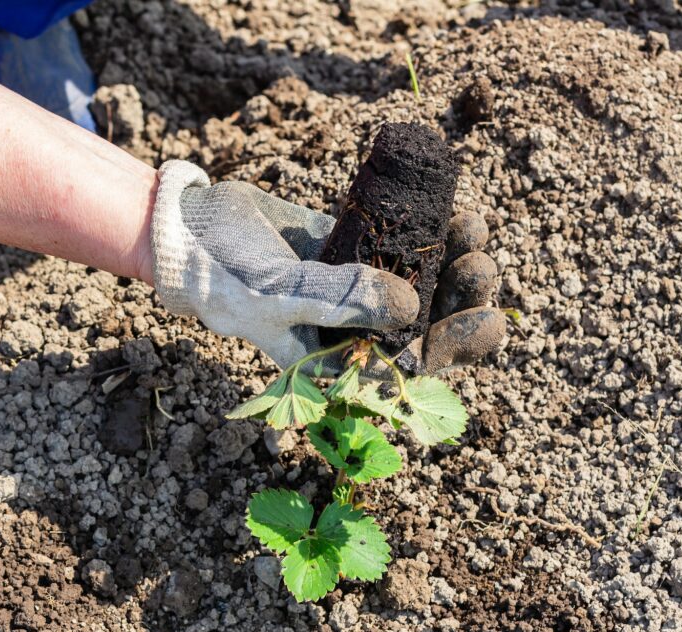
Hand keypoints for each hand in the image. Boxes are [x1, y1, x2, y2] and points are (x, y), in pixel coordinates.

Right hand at [149, 161, 503, 372]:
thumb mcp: (278, 295)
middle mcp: (352, 330)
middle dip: (463, 299)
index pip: (411, 367)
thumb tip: (410, 307)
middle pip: (426, 325)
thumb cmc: (224, 277)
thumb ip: (340, 300)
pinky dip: (429, 231)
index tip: (490, 318)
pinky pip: (400, 244)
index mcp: (338, 361)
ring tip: (475, 229)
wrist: (190, 229)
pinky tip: (457, 212)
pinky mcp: (351, 249)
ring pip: (419, 283)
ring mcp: (353, 288)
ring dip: (454, 262)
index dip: (457, 348)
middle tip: (483, 265)